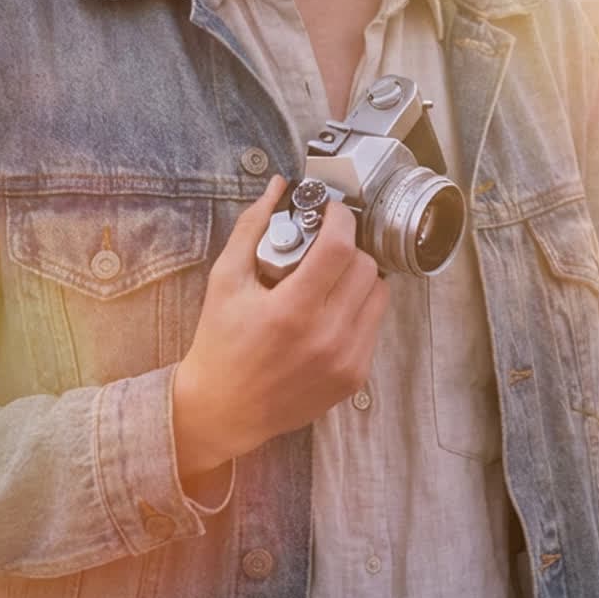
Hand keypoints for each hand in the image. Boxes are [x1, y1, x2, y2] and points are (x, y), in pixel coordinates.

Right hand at [172, 175, 389, 477]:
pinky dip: (358, 308)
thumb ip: (252, 228)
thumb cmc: (219, 343)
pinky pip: (374, 324)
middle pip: (365, 266)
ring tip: (330, 278)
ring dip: (358, 275)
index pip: (340, 247)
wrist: (223, 410)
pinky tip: (331, 309)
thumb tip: (278, 187)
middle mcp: (327, 338)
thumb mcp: (225, 280)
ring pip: (379, 293)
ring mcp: (346, 361)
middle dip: (346, 246)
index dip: (339, 218)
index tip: (329, 211)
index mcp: (292, 311)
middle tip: (323, 246)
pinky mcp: (355, 378)